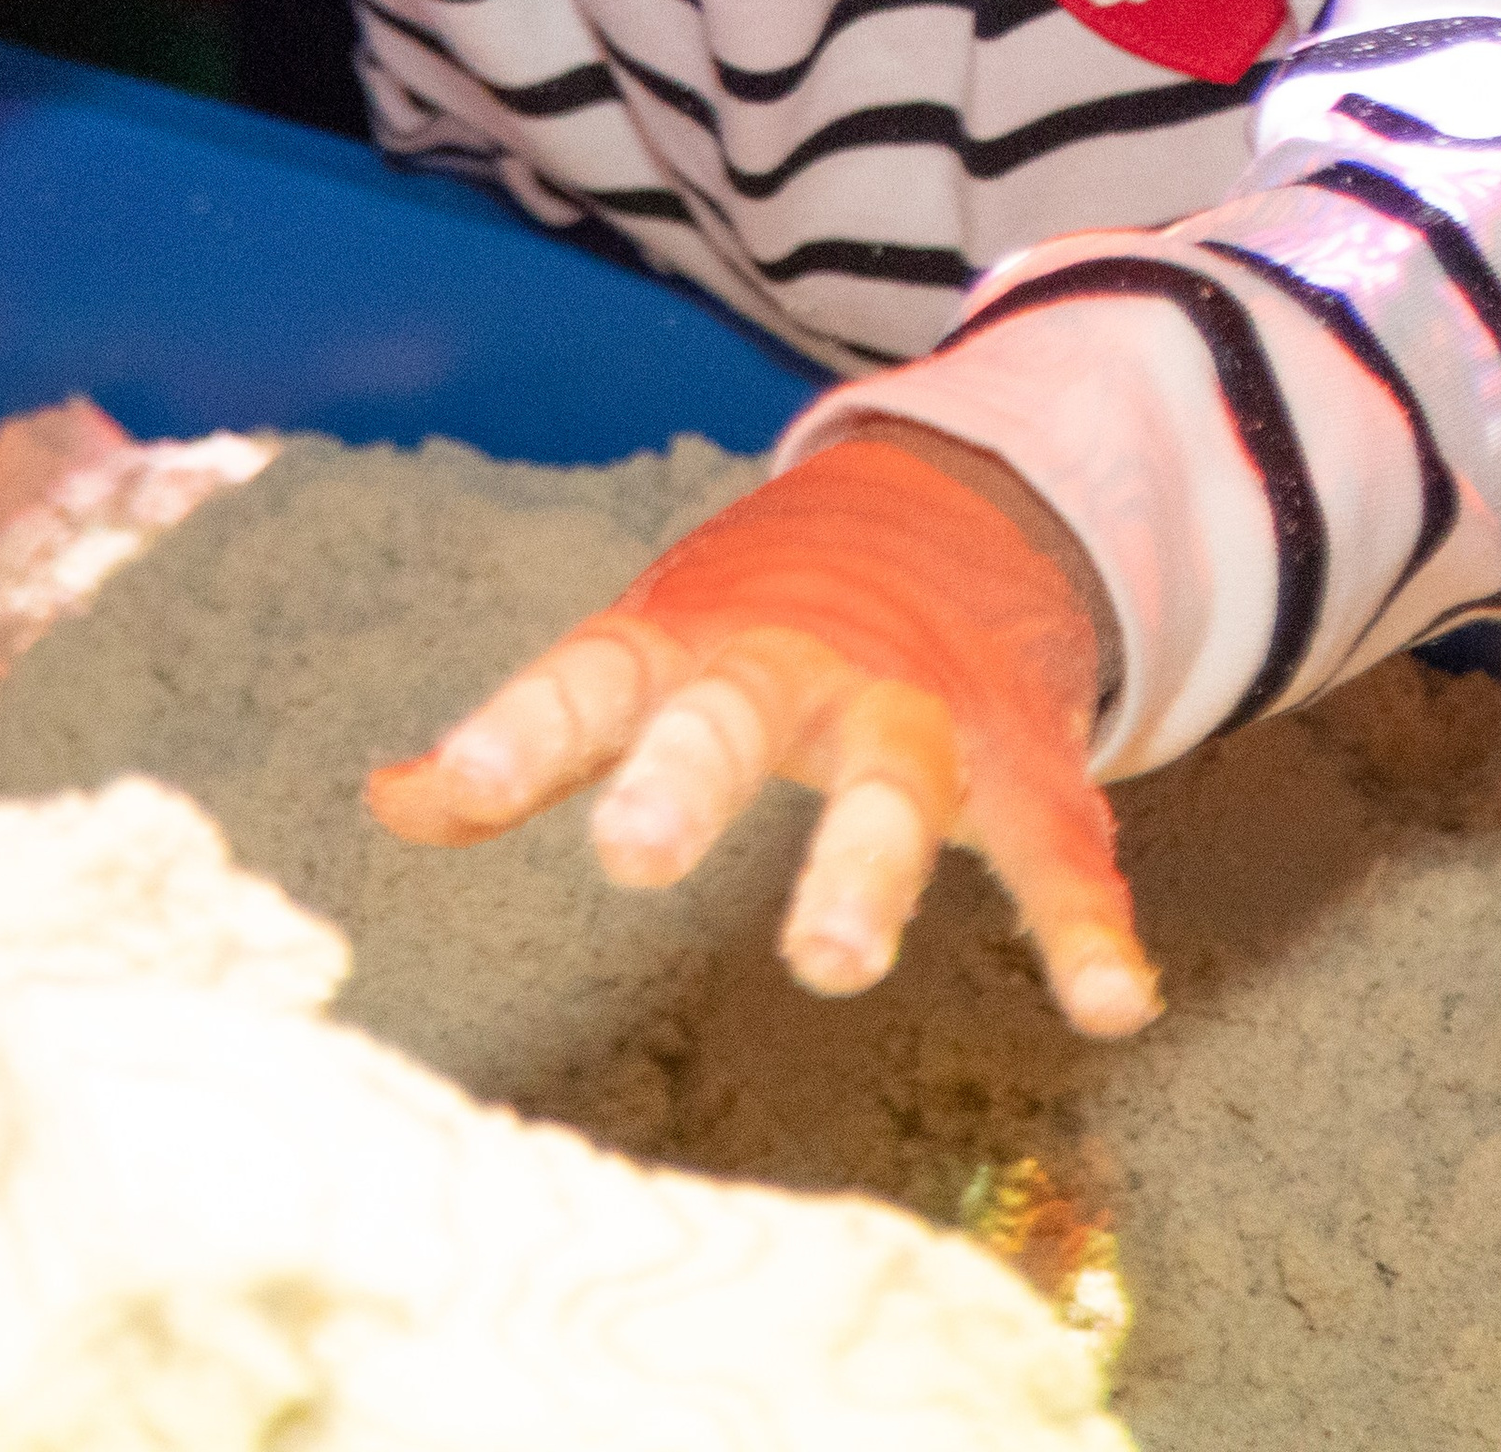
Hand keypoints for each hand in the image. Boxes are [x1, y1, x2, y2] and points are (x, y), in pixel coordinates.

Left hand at [365, 429, 1156, 1032]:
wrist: (959, 497)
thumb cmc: (762, 607)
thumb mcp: (645, 649)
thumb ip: (536, 736)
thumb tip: (389, 802)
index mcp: (690, 641)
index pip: (586, 679)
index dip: (518, 731)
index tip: (454, 782)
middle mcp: (799, 667)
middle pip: (736, 714)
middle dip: (688, 777)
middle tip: (631, 855)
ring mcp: (917, 709)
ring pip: (896, 784)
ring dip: (864, 866)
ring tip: (830, 961)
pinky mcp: (1020, 759)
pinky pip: (1059, 847)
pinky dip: (1089, 924)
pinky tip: (1111, 1002)